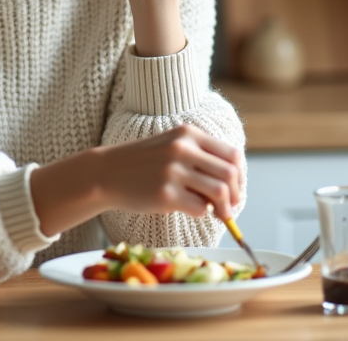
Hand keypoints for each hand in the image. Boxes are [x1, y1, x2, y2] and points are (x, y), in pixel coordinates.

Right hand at [100, 124, 243, 220]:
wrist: (107, 172)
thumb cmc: (143, 163)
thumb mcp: (172, 146)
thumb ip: (200, 156)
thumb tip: (233, 182)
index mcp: (188, 134)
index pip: (232, 154)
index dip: (239, 176)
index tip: (235, 188)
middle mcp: (183, 149)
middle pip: (229, 174)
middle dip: (235, 194)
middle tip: (230, 207)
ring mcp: (173, 171)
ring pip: (219, 192)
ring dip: (225, 208)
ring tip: (219, 214)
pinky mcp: (165, 194)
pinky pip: (200, 208)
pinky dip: (202, 213)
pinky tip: (191, 209)